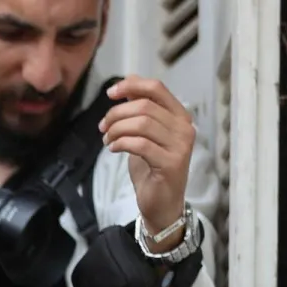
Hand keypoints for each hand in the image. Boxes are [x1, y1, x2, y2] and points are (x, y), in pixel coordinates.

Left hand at [100, 77, 194, 246]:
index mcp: (179, 115)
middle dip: (117, 113)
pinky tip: (113, 149)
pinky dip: (121, 143)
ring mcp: (180, 145)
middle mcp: (184, 127)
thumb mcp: (144, 134)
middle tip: (102, 127)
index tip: (110, 93)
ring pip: (142, 124)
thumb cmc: (152, 166)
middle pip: (145, 106)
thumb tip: (128, 83)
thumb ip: (140, 110)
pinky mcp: (170, 163)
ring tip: (106, 140)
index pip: (157, 89)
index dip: (132, 86)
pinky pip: (141, 145)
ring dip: (117, 130)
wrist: (162, 203)